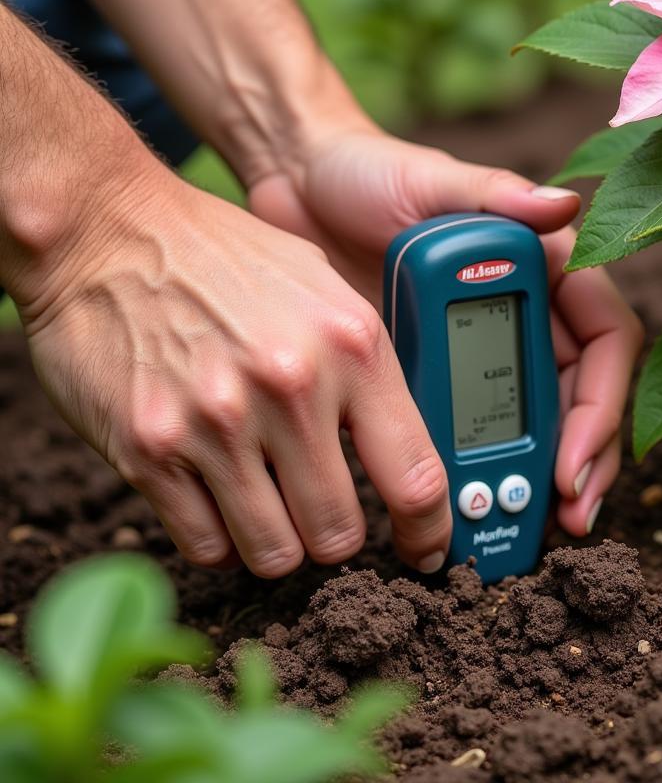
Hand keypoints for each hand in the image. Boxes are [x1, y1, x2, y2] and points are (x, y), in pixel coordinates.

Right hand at [18, 161, 452, 576]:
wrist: (108, 231)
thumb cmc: (222, 257)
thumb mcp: (321, 286)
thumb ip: (366, 361)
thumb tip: (402, 435)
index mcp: (351, 345)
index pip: (416, 475)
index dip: (429, 530)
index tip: (424, 548)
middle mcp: (292, 388)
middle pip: (341, 532)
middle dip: (335, 533)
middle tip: (320, 508)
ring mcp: (218, 423)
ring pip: (276, 553)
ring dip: (278, 541)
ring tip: (264, 499)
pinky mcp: (151, 450)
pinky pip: (207, 546)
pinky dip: (219, 537)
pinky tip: (216, 495)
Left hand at [249, 123, 643, 534]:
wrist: (293, 190)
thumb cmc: (368, 172)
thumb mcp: (430, 181)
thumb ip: (495, 194)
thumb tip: (566, 205)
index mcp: (544, 267)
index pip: (605, 343)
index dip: (602, 406)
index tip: (572, 462)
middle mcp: (524, 314)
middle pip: (576, 401)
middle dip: (577, 465)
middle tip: (561, 523)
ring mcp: (476, 350)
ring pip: (526, 427)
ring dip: (528, 485)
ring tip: (510, 536)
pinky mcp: (428, 378)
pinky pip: (460, 435)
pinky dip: (468, 479)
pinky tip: (458, 517)